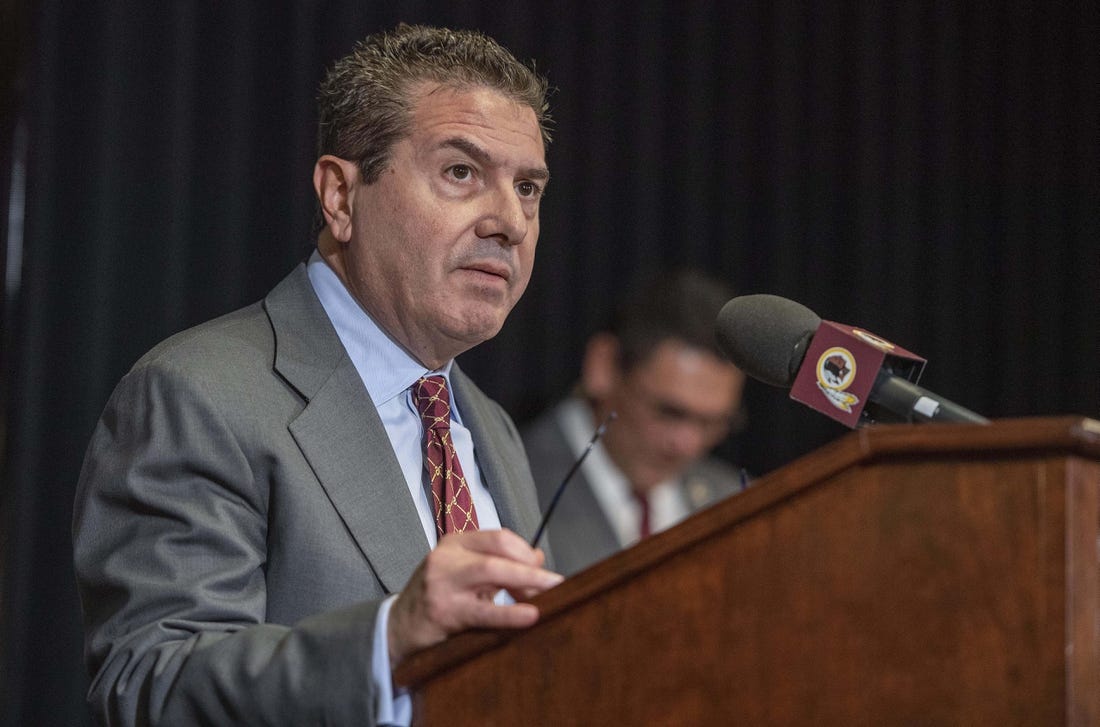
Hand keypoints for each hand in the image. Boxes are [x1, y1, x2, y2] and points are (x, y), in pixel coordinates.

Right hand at [387, 529, 562, 667]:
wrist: (399, 628)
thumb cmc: (439, 598)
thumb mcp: (466, 574)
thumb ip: (499, 564)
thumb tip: (538, 558)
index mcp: (454, 543)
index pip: (499, 537)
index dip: (525, 552)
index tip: (542, 571)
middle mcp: (446, 557)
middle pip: (498, 552)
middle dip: (531, 567)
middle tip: (556, 582)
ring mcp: (442, 583)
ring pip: (491, 573)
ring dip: (526, 582)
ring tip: (550, 594)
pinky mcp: (443, 611)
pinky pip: (483, 611)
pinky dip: (510, 613)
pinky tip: (530, 615)